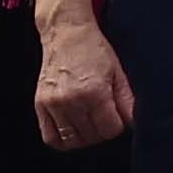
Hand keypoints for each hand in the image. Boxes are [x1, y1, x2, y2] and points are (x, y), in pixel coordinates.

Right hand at [32, 9, 132, 147]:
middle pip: (92, 136)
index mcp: (94, 91)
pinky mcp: (40, 104)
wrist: (65, 32)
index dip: (117, 125)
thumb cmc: (93, 50)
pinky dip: (62, 139)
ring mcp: (54, 103)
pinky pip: (51, 137)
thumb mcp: (117, 72)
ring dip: (84, 136)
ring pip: (72, 140)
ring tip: (88, 122)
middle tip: (102, 116)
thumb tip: (133, 124)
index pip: (110, 130)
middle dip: (101, 130)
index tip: (115, 115)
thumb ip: (127, 101)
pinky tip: (71, 129)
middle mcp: (72, 100)